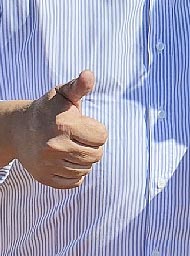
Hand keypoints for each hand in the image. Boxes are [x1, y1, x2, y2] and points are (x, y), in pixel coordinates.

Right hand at [14, 71, 107, 188]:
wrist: (19, 128)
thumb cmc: (49, 109)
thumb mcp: (63, 94)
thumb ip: (79, 86)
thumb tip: (88, 74)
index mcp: (64, 125)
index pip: (102, 137)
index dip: (98, 130)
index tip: (86, 125)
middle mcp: (55, 147)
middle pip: (96, 155)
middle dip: (93, 146)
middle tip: (81, 138)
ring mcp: (48, 164)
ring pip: (86, 169)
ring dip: (84, 160)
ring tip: (73, 147)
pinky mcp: (44, 177)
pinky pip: (74, 182)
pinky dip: (76, 174)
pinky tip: (68, 161)